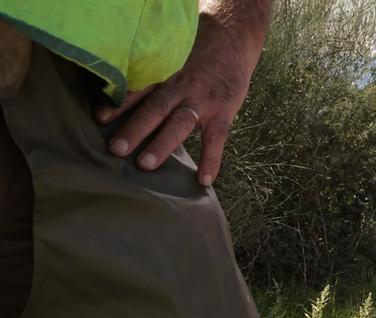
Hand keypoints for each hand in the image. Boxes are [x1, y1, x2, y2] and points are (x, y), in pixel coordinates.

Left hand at [95, 13, 264, 185]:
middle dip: (135, 129)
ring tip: (145, 164)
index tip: (99, 118)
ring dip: (162, 144)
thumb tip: (113, 91)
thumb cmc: (193, 51)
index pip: (138, 88)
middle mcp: (181, 86)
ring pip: (179, 123)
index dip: (119, 103)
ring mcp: (203, 100)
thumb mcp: (168, 55)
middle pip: (155, 108)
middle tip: (116, 149)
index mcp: (164, 72)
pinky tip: (203, 180)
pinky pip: (216, 140)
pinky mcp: (223, 113)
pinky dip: (211, 161)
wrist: (233, 37)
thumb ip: (147, 74)